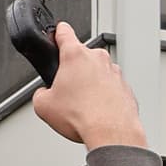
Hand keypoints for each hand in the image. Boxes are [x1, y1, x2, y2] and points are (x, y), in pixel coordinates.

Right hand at [30, 25, 147, 150]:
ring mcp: (114, 72)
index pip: (64, 32)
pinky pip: (111, 87)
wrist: (111, 133)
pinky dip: (104, 95)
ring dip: (90, 83)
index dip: (57, 32)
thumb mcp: (43, 106)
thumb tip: (44, 95)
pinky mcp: (125, 87)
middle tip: (67, 90)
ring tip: (83, 105)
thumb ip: (40, 93)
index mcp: (75, 56)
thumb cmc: (83, 117)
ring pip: (97, 72)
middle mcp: (98, 59)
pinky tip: (97, 111)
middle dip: (73, 70)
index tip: (57, 32)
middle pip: (81, 56)